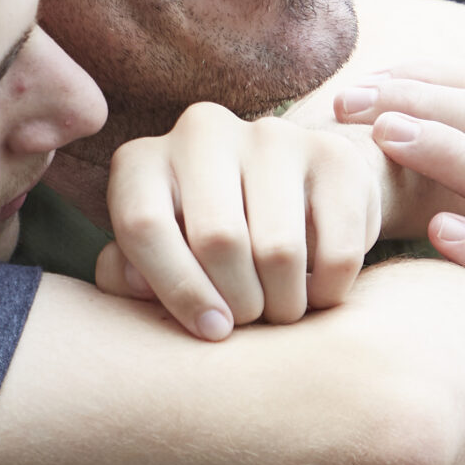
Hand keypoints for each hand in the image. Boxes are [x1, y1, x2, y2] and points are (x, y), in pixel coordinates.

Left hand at [96, 102, 386, 339]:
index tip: (211, 331)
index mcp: (142, 162)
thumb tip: (136, 284)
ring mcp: (269, 136)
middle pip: (218, 240)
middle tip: (250, 321)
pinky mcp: (332, 154)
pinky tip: (318, 290)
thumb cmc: (200, 248)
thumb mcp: (155, 262)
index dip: (177, 291)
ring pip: (278, 250)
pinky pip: (336, 250)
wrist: (291, 198)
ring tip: (281, 309)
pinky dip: (329, 292)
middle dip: (239, 303)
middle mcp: (200, 133)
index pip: (144, 226)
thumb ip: (128, 278)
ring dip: (285, 304)